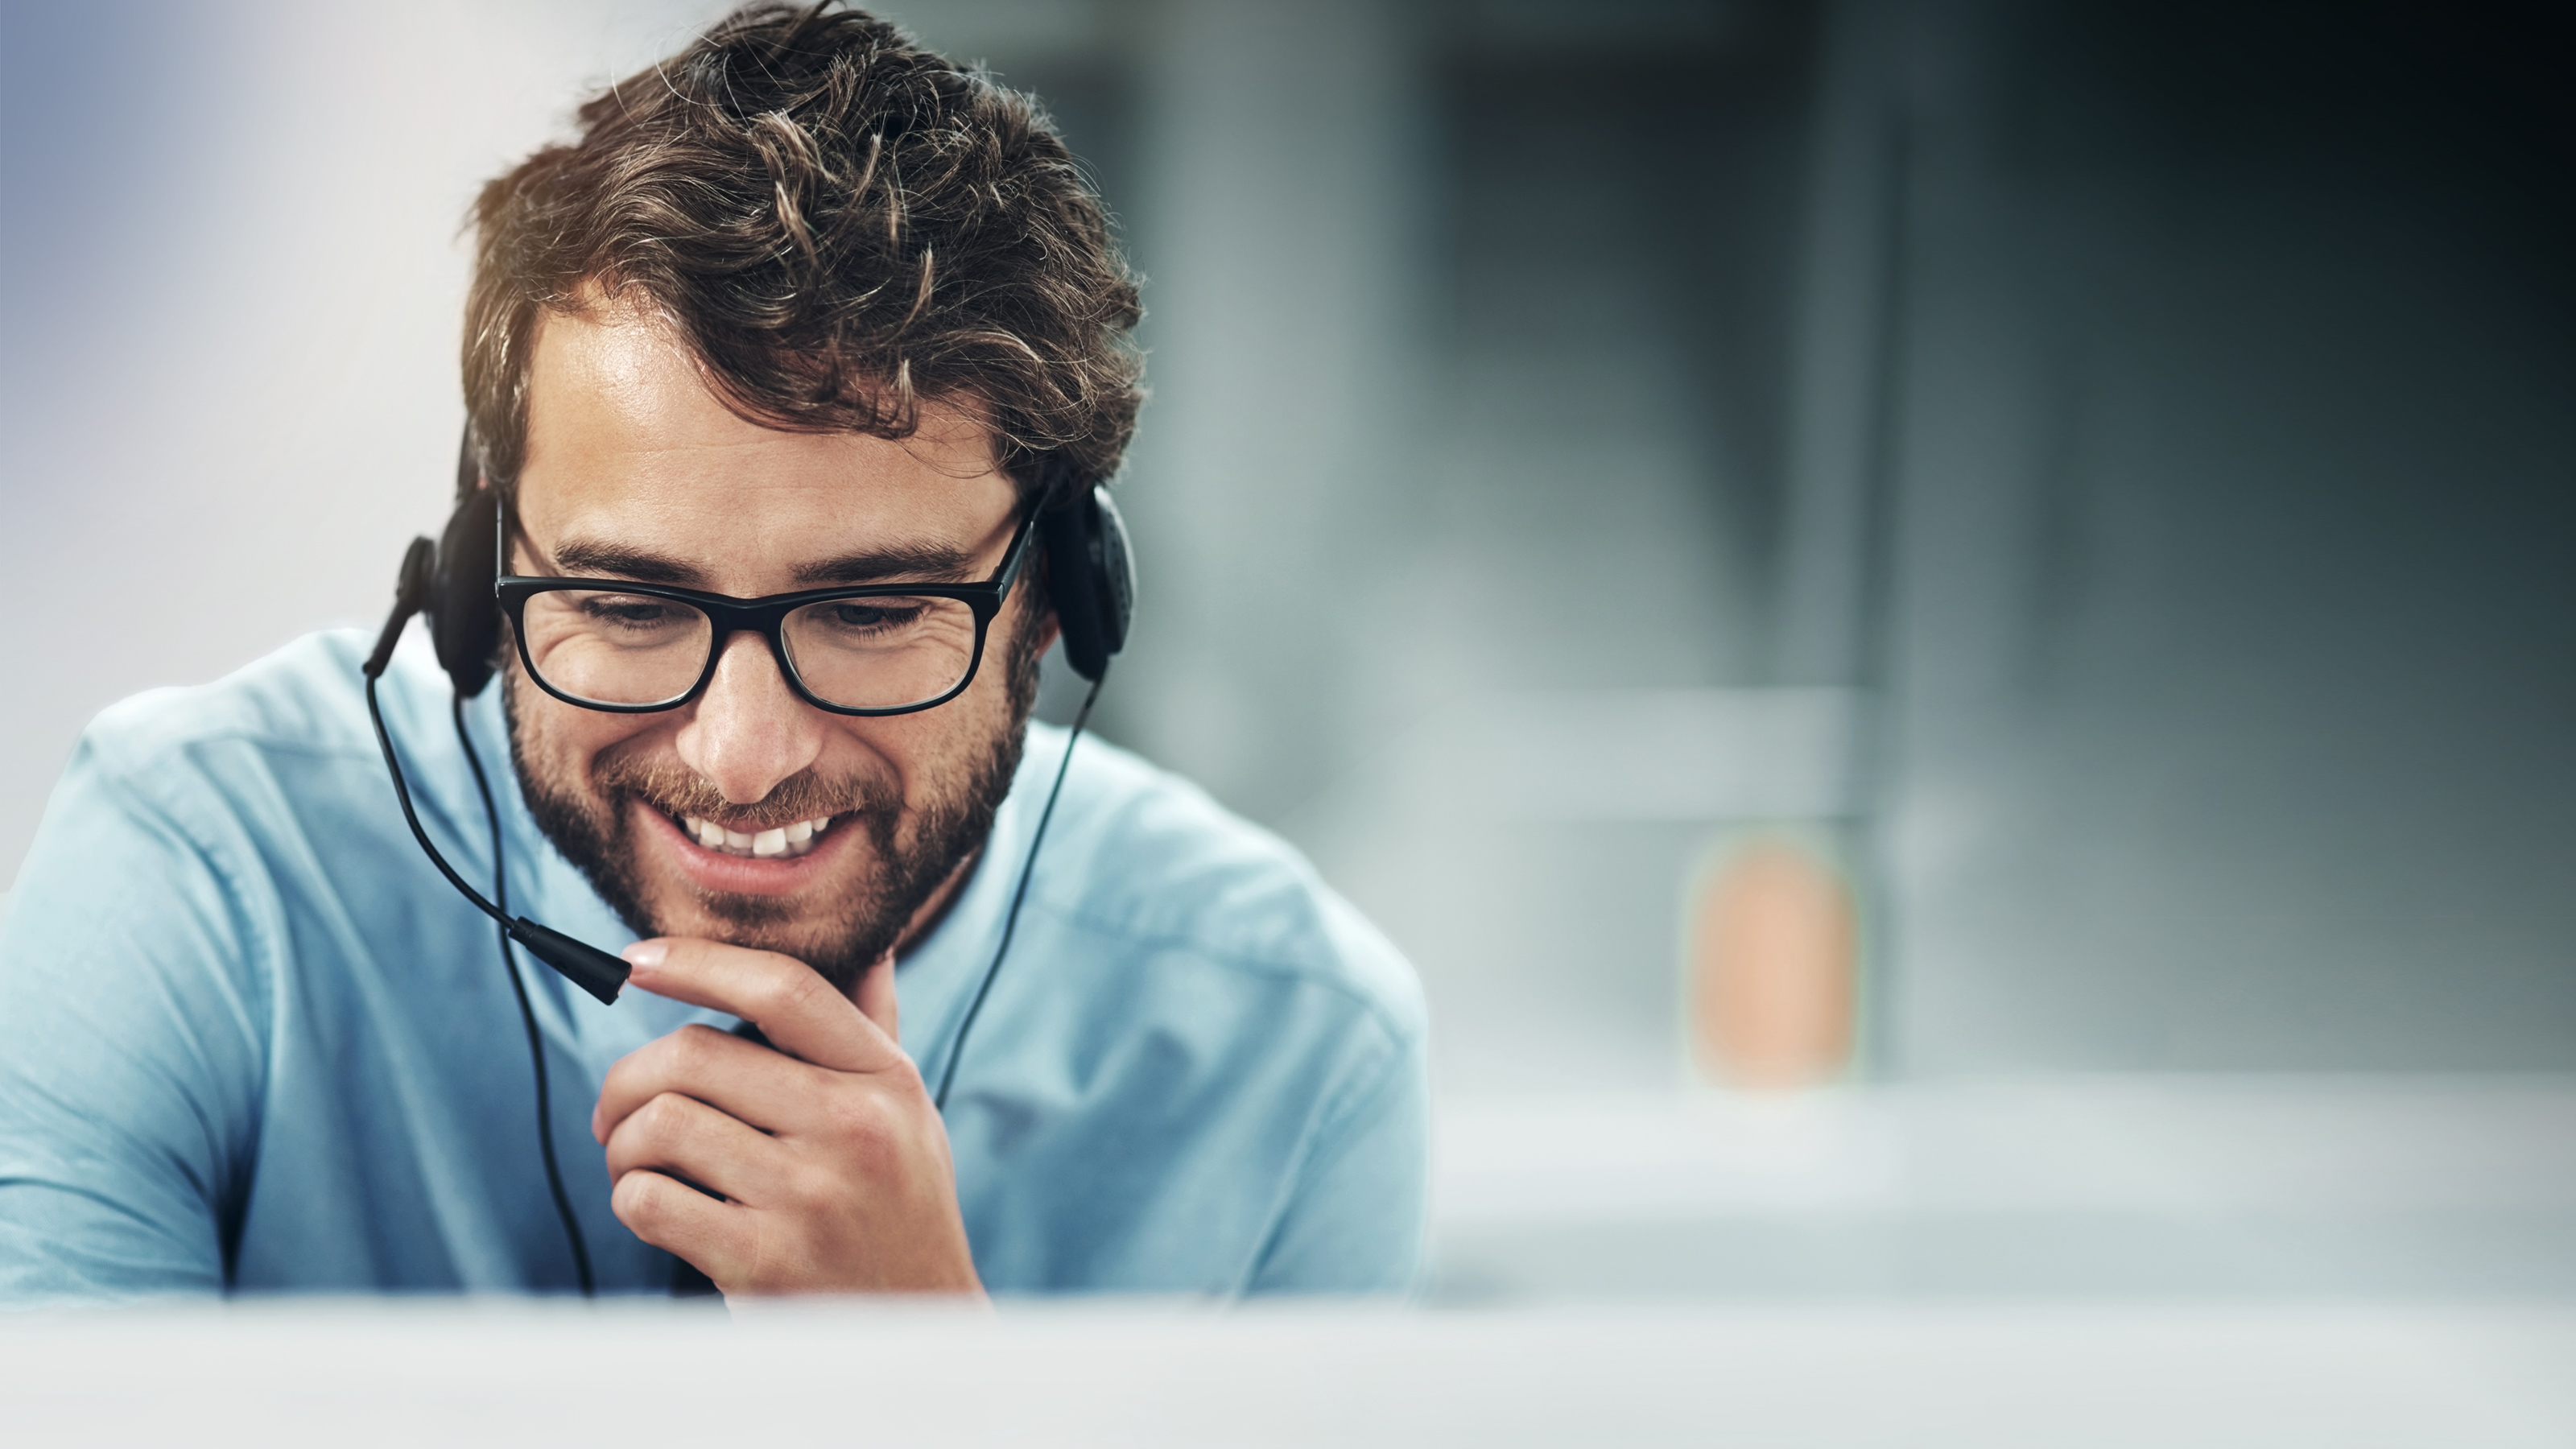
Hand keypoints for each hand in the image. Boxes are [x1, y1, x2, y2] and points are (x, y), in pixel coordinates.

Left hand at [591, 938, 982, 1297]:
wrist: (915, 1329)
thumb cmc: (897, 1207)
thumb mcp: (904, 1112)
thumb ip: (867, 1031)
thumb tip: (866, 939)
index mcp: (886, 1079)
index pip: (784, 990)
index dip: (697, 962)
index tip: (634, 959)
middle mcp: (854, 1130)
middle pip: (696, 1054)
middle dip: (629, 1077)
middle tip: (616, 1108)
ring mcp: (809, 1198)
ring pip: (660, 1125)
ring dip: (621, 1142)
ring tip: (635, 1161)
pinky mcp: (762, 1262)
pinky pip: (648, 1201)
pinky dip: (630, 1197)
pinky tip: (657, 1206)